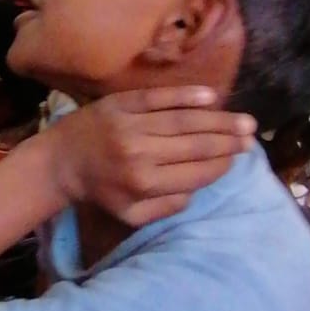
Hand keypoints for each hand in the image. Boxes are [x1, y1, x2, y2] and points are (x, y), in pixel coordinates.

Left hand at [42, 88, 256, 227]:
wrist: (58, 162)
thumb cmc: (99, 191)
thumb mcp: (130, 214)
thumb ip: (166, 207)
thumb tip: (196, 189)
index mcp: (144, 183)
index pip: (195, 173)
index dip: (221, 165)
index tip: (238, 158)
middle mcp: (141, 153)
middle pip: (196, 145)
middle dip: (228, 142)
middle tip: (251, 137)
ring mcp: (131, 124)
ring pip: (184, 120)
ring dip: (218, 120)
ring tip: (244, 121)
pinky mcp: (121, 103)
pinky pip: (158, 97)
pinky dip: (186, 96)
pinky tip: (211, 97)